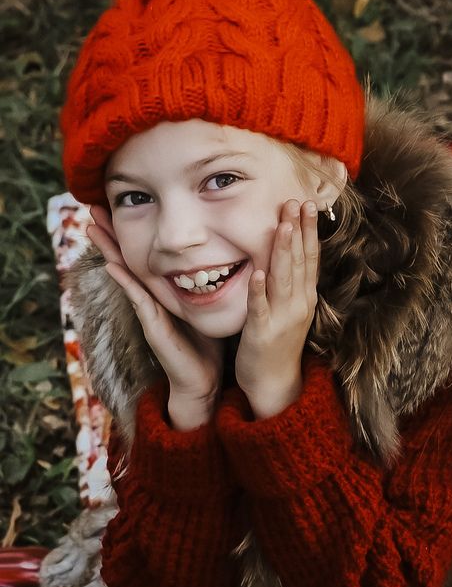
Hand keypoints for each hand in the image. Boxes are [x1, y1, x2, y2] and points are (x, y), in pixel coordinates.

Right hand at [87, 206, 223, 430]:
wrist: (204, 380)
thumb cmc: (206, 344)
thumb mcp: (208, 307)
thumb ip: (208, 285)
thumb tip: (224, 257)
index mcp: (164, 292)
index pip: (145, 256)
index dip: (132, 233)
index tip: (119, 207)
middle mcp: (151, 299)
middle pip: (128, 260)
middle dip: (111, 235)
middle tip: (92, 208)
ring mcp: (149, 312)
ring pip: (126, 275)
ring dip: (109, 251)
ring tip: (92, 228)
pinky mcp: (154, 327)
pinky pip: (138, 300)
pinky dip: (125, 282)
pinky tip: (112, 266)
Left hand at [235, 199, 319, 419]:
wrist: (274, 381)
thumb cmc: (278, 343)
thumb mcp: (292, 308)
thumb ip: (291, 282)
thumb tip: (290, 251)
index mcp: (305, 296)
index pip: (310, 257)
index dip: (309, 230)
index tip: (308, 204)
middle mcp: (298, 303)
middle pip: (299, 261)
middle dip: (298, 230)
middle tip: (296, 202)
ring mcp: (282, 317)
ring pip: (283, 278)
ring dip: (283, 251)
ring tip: (283, 225)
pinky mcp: (262, 332)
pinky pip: (260, 307)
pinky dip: (259, 289)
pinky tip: (256, 271)